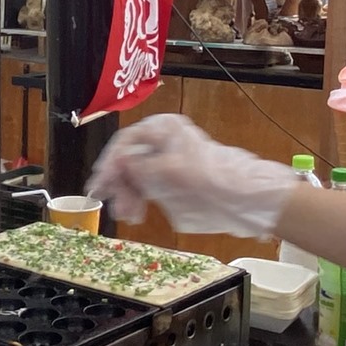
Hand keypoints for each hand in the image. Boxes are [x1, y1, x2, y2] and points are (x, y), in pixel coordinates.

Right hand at [86, 114, 296, 236]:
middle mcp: (163, 142)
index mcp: (164, 129)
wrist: (245, 201)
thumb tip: (119, 163)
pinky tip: (136, 215)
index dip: (110, 163)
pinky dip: (139, 200)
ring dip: (127, 194)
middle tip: (111, 204)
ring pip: (135, 176)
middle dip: (118, 182)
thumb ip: (142, 167)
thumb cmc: (213, 181)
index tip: (100, 184)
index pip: (125, 141)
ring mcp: (167, 162)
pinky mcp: (172, 181)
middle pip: (127, 159)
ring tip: (127, 215)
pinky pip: (146, 188)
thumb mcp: (172, 173)